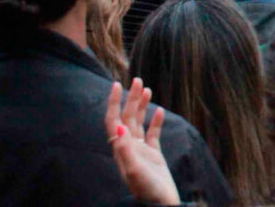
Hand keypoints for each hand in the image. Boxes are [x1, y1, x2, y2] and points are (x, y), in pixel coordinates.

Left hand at [105, 80, 179, 205]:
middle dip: (131, 98)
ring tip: (146, 89)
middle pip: (127, 117)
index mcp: (121, 149)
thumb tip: (119, 124)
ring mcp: (141, 151)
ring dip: (141, 106)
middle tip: (137, 80)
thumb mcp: (134, 170)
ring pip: (139, 123)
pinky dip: (155, 121)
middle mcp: (128, 148)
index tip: (117, 84)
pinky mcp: (154, 155)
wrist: (161, 205)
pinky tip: (159, 110)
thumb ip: (126, 148)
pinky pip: (153, 134)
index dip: (114, 103)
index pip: (114, 120)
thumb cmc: (147, 191)